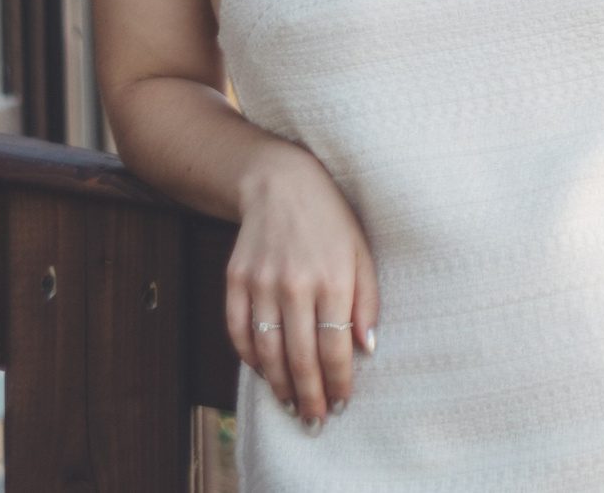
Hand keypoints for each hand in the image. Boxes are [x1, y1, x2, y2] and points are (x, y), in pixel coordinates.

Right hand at [227, 139, 379, 428]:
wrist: (281, 183)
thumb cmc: (331, 221)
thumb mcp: (362, 254)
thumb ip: (366, 302)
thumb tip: (366, 349)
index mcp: (334, 279)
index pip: (335, 348)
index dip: (338, 382)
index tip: (341, 404)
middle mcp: (295, 284)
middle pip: (300, 357)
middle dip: (309, 396)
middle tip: (314, 420)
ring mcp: (261, 283)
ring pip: (267, 351)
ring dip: (279, 385)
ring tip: (291, 404)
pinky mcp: (236, 280)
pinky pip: (239, 331)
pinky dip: (250, 358)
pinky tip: (264, 372)